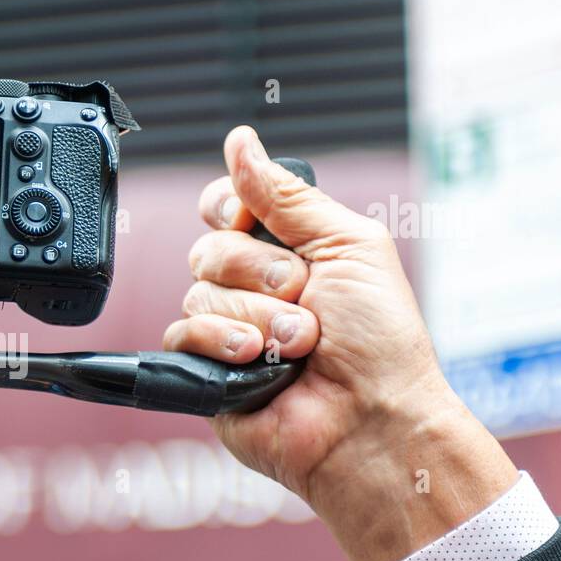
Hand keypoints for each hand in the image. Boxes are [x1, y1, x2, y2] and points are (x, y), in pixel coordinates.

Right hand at [164, 126, 516, 560]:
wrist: (371, 420)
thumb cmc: (379, 342)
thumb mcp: (347, 243)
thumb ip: (285, 194)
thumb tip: (239, 140)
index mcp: (286, 250)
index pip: (224, 206)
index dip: (231, 208)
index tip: (257, 223)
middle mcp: (252, 288)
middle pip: (209, 248)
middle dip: (259, 271)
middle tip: (304, 297)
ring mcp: (227, 331)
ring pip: (197, 295)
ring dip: (256, 318)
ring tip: (297, 346)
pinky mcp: (205, 372)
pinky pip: (181, 337)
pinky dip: (222, 345)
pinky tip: (258, 364)